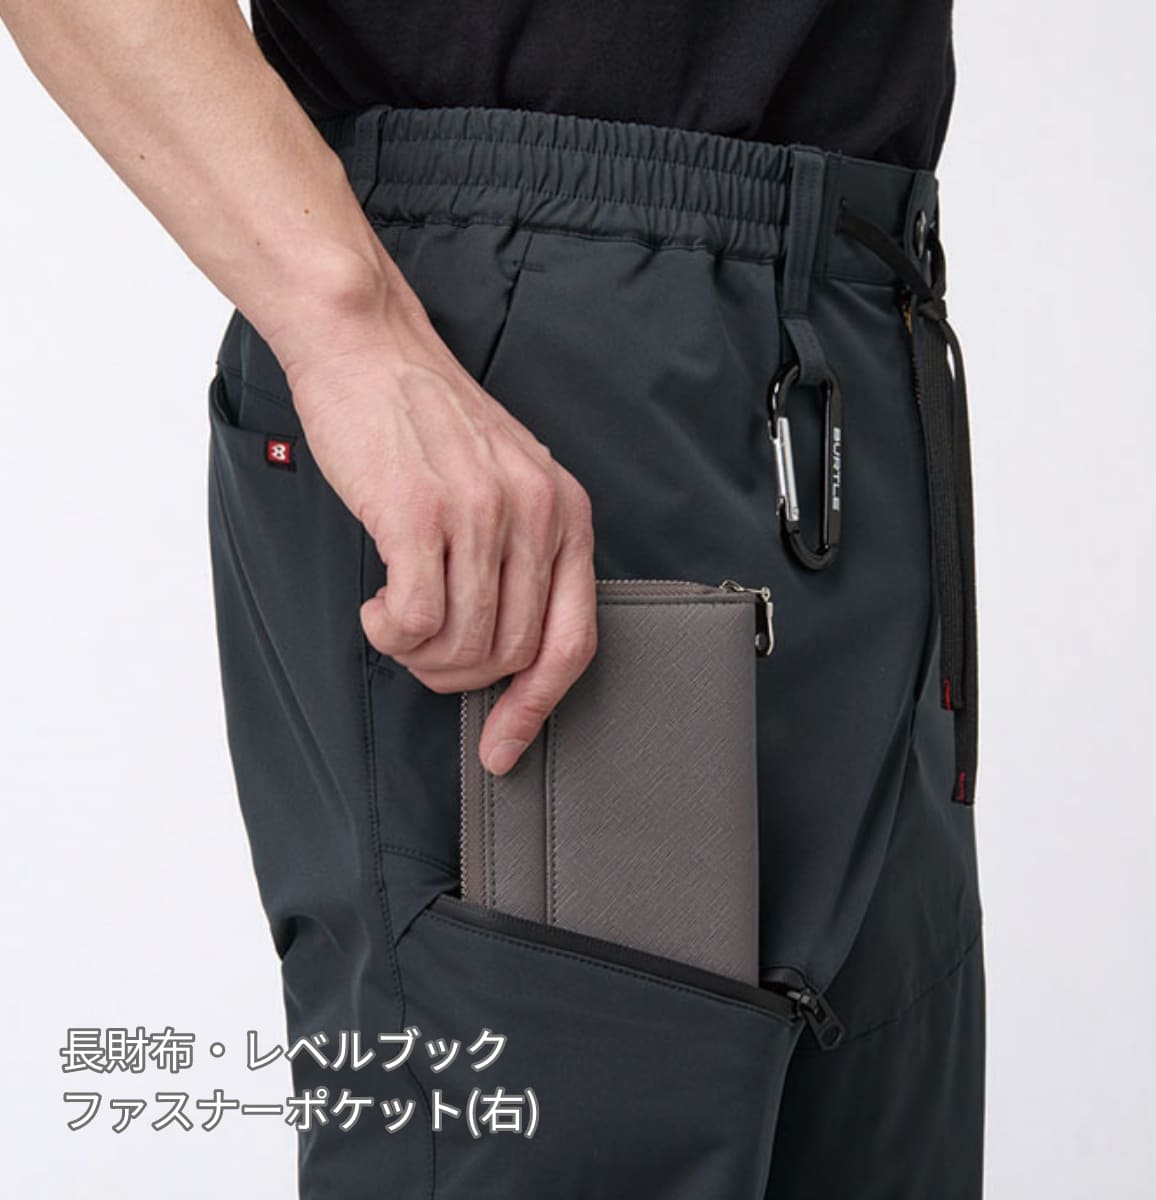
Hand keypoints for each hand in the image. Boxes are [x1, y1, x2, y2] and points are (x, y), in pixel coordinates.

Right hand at [282, 299, 598, 776]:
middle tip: (421, 650)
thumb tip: (505, 655)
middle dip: (457, 678)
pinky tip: (380, 605)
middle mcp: (535, 514)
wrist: (369, 349)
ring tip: (397, 619)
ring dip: (419, 655)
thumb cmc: (428, 422)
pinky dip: (390, 632)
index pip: (573, 641)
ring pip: (461, 647)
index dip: (538, 707)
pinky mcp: (419, 512)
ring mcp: (480, 512)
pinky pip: (415, 622)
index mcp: (566, 513)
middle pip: (510, 657)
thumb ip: (520, 558)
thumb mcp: (506, 482)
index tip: (504, 746)